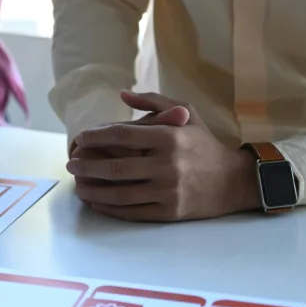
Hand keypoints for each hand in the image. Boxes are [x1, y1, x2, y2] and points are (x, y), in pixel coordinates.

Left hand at [66, 91, 259, 221]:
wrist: (234, 181)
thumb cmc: (203, 144)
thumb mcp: (186, 113)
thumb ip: (154, 101)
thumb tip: (122, 95)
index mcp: (169, 138)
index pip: (121, 135)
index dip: (95, 137)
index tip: (79, 139)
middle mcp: (168, 165)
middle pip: (115, 167)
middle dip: (86, 166)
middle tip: (71, 163)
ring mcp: (168, 191)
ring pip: (119, 193)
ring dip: (92, 189)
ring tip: (77, 183)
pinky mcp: (169, 212)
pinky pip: (131, 211)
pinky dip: (108, 207)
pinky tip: (95, 201)